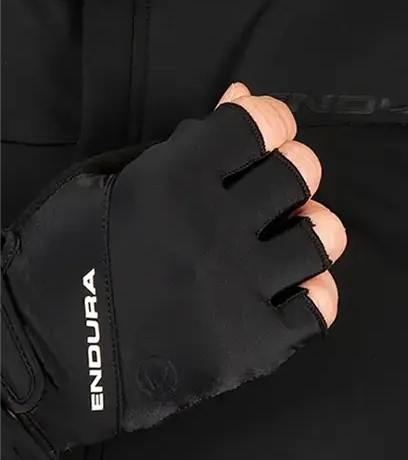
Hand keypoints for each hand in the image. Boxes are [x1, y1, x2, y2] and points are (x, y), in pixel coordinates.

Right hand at [1, 83, 346, 457]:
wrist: (36, 361)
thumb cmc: (58, 262)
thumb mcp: (103, 183)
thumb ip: (182, 142)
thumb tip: (244, 98)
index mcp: (174, 180)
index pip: (259, 125)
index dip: (270, 122)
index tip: (264, 134)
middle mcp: (214, 229)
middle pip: (297, 176)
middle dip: (291, 173)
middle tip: (272, 192)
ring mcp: (237, 289)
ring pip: (320, 239)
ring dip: (310, 231)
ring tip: (287, 239)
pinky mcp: (250, 346)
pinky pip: (318, 310)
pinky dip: (314, 296)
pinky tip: (291, 291)